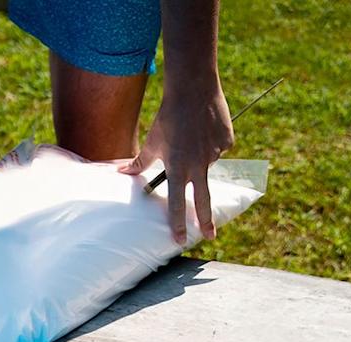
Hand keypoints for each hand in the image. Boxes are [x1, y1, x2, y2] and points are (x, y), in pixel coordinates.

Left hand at [122, 82, 233, 243]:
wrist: (193, 91)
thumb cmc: (167, 118)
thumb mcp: (151, 142)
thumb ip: (139, 162)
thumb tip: (122, 173)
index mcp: (177, 168)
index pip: (175, 204)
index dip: (177, 224)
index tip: (179, 240)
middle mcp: (198, 165)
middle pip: (202, 200)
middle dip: (206, 221)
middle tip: (210, 236)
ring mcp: (215, 154)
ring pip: (207, 162)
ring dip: (199, 154)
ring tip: (191, 133)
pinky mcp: (227, 142)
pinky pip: (218, 147)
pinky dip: (211, 141)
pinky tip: (204, 128)